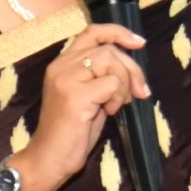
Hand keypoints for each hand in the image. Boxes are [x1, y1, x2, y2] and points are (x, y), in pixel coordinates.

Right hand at [17, 23, 150, 190]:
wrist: (50, 157)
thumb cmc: (72, 131)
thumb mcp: (89, 95)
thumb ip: (101, 76)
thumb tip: (132, 66)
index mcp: (62, 64)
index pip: (91, 32)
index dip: (118, 32)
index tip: (138, 43)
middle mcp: (60, 66)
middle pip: (108, 49)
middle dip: (132, 69)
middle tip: (141, 91)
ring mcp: (65, 79)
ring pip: (110, 61)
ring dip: (124, 83)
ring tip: (118, 104)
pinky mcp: (74, 95)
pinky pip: (111, 83)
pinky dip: (118, 97)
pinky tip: (110, 112)